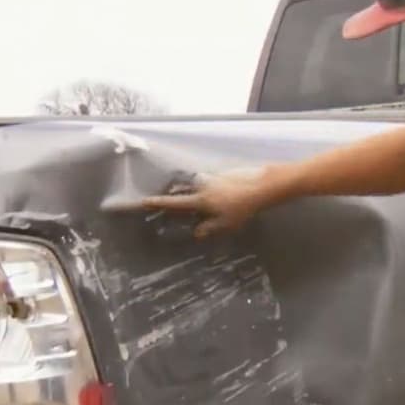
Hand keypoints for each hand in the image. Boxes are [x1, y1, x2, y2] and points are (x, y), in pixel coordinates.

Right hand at [141, 167, 268, 238]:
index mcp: (200, 199)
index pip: (175, 202)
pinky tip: (216, 192)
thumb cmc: (241, 208)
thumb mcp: (225, 224)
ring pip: (194, 182)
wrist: (261, 185)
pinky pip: (207, 179)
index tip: (144, 201)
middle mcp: (202, 185)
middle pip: (181, 188)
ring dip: (190, 187)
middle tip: (167, 196)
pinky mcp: (222, 172)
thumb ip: (208, 228)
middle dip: (172, 191)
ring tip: (193, 195)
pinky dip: (206, 185)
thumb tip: (196, 233)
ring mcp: (212, 176)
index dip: (159, 203)